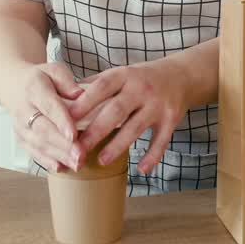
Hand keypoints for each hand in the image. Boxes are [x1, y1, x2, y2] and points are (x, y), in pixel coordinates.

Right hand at [9, 62, 82, 172]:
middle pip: (43, 129)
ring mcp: (20, 126)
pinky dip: (46, 161)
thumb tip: (80, 94)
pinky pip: (33, 151)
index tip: (74, 135)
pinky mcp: (20, 138)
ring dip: (58, 156)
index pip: (49, 106)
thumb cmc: (41, 78)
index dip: (61, 121)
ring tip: (77, 164)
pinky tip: (61, 167)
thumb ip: (67, 81)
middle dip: (63, 145)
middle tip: (81, 155)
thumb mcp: (54, 69)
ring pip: (38, 144)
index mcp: (34, 88)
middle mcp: (23, 109)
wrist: (13, 86)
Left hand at [66, 60, 187, 174]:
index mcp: (124, 75)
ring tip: (100, 160)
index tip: (67, 118)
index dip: (84, 102)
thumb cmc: (142, 78)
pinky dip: (152, 156)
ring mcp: (157, 105)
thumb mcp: (120, 74)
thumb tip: (63, 99)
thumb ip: (95, 85)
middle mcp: (141, 89)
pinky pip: (161, 141)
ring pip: (136, 127)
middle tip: (78, 147)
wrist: (181, 76)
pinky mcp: (171, 119)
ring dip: (118, 145)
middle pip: (116, 110)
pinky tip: (141, 169)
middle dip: (96, 130)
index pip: (101, 87)